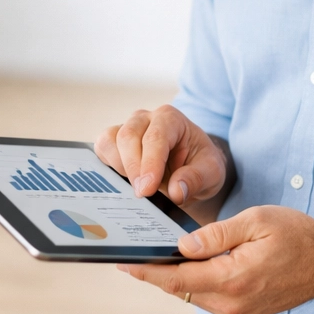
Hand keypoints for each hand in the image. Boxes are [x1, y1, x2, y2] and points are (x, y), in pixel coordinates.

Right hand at [95, 105, 229, 212]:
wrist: (191, 165)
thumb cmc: (199, 164)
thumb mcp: (211, 172)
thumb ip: (196, 179)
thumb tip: (177, 191)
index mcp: (171, 119)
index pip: (155, 137)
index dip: (149, 164)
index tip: (147, 190)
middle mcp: (146, 118)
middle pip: (128, 136)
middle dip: (132, 168)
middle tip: (142, 195)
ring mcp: (127, 128)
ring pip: (110, 141)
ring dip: (120, 167)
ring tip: (137, 187)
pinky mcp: (114, 142)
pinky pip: (102, 149)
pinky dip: (108, 167)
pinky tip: (124, 182)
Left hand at [117, 205, 313, 313]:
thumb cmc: (298, 235)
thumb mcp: (256, 221)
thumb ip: (217, 234)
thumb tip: (182, 244)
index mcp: (233, 279)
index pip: (177, 278)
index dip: (147, 271)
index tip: (123, 263)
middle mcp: (233, 304)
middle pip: (180, 289)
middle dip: (154, 272)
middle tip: (130, 254)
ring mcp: (238, 313)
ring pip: (192, 295)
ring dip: (173, 278)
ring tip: (151, 256)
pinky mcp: (244, 313)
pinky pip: (208, 299)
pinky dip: (193, 283)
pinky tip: (185, 265)